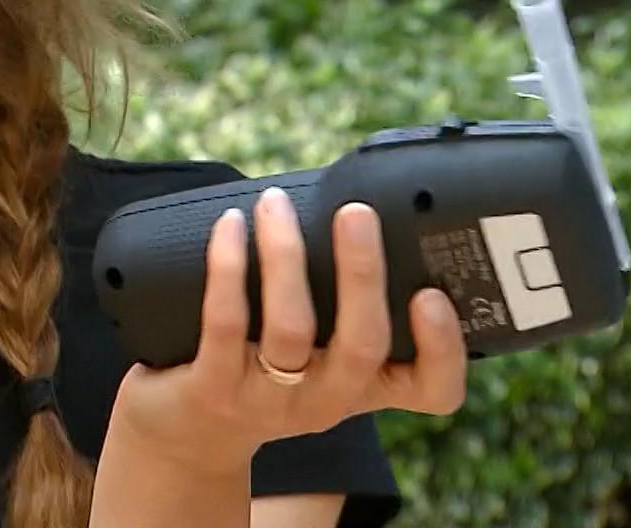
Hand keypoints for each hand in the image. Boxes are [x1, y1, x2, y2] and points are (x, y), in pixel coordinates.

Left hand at [110, 187, 467, 475]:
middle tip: (355, 211)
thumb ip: (344, 298)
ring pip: (290, 329)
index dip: (443, 349)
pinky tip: (229, 227)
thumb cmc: (263, 369)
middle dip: (361, 273)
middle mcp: (326, 401)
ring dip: (284, 256)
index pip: (432, 390)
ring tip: (273, 203)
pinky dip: (228, 268)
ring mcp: (270, 401)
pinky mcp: (214, 390)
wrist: (187, 433)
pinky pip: (226, 324)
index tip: (431, 294)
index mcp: (365, 388)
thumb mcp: (318, 350)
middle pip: (362, 346)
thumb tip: (355, 197)